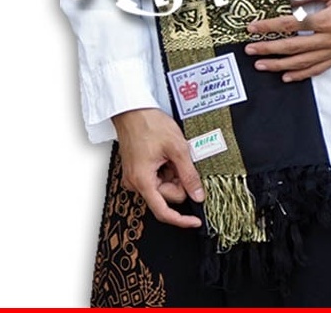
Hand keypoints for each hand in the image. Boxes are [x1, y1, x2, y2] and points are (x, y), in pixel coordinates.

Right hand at [111, 108, 203, 228]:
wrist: (132, 110)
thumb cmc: (150, 124)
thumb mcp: (177, 148)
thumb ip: (189, 174)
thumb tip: (198, 195)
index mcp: (143, 181)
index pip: (163, 212)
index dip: (181, 220)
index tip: (195, 221)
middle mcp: (135, 183)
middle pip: (166, 196)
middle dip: (179, 181)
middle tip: (181, 160)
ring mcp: (134, 177)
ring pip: (162, 187)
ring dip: (172, 173)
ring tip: (170, 153)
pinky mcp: (136, 171)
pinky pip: (156, 179)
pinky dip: (165, 169)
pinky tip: (164, 154)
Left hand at [244, 0, 330, 81]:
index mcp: (328, 20)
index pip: (290, 25)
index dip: (268, 27)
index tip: (253, 28)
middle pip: (292, 47)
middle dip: (268, 49)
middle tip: (250, 50)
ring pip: (303, 62)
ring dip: (280, 65)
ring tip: (262, 66)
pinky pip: (319, 68)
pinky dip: (302, 74)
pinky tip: (288, 75)